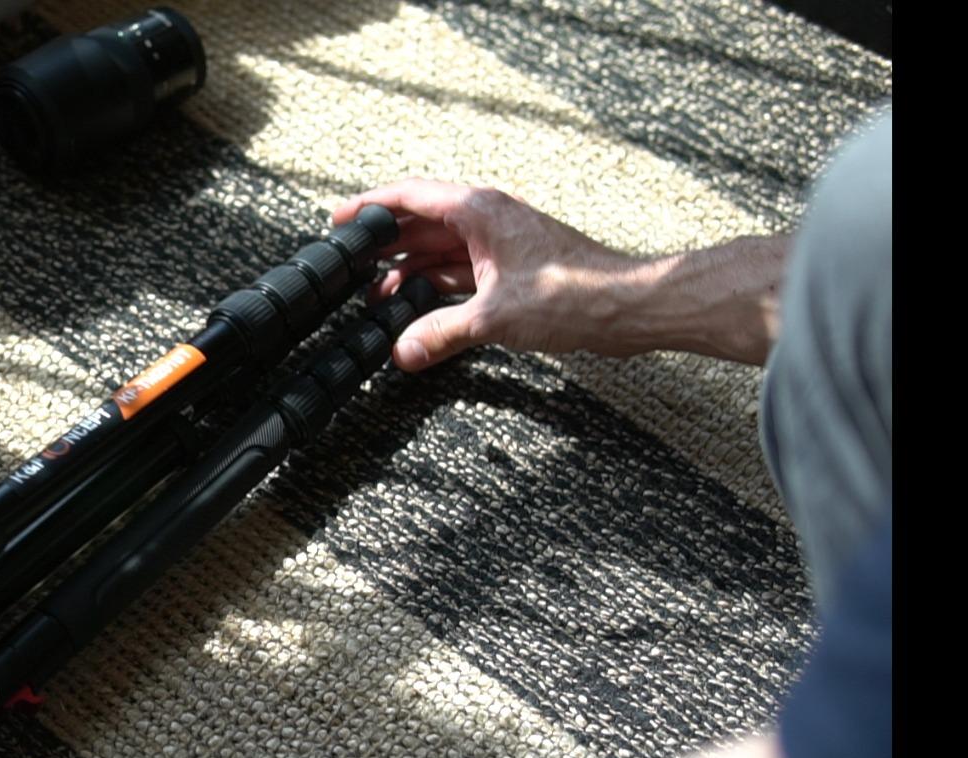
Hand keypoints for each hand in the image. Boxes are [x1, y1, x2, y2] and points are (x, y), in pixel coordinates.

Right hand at [332, 180, 786, 368]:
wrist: (627, 306)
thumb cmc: (575, 294)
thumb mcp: (493, 318)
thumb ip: (440, 334)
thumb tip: (403, 351)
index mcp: (478, 211)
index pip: (410, 196)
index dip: (370, 206)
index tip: (341, 219)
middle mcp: (488, 219)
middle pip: (421, 223)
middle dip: (386, 247)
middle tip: (351, 268)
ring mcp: (501, 243)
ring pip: (441, 250)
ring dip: (411, 271)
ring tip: (378, 298)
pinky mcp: (513, 269)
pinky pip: (462, 271)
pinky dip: (438, 287)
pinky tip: (420, 309)